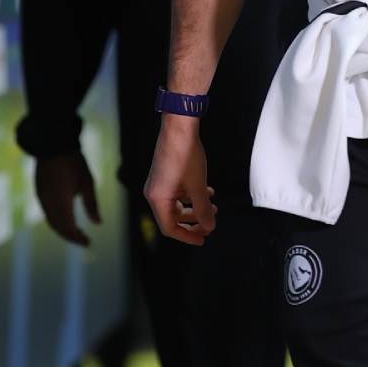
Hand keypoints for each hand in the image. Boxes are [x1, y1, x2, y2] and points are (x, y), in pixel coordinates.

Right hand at [35, 151, 100, 246]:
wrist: (53, 143)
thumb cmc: (74, 161)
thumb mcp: (88, 181)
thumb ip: (92, 204)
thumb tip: (98, 223)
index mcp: (60, 202)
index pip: (68, 228)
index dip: (77, 238)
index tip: (88, 243)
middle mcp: (48, 203)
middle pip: (58, 227)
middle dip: (70, 236)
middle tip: (84, 239)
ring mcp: (41, 198)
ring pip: (51, 221)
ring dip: (63, 229)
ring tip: (78, 230)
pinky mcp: (39, 192)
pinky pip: (47, 213)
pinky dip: (57, 220)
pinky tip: (67, 217)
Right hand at [144, 117, 216, 246]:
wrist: (179, 127)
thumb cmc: (185, 155)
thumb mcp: (197, 186)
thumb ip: (203, 209)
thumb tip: (209, 227)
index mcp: (158, 199)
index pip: (170, 228)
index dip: (187, 236)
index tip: (203, 239)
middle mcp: (154, 192)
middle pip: (173, 216)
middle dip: (194, 221)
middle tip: (210, 223)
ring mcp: (158, 182)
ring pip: (177, 203)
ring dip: (195, 206)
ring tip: (213, 206)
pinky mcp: (164, 173)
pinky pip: (177, 191)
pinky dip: (191, 194)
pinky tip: (207, 191)